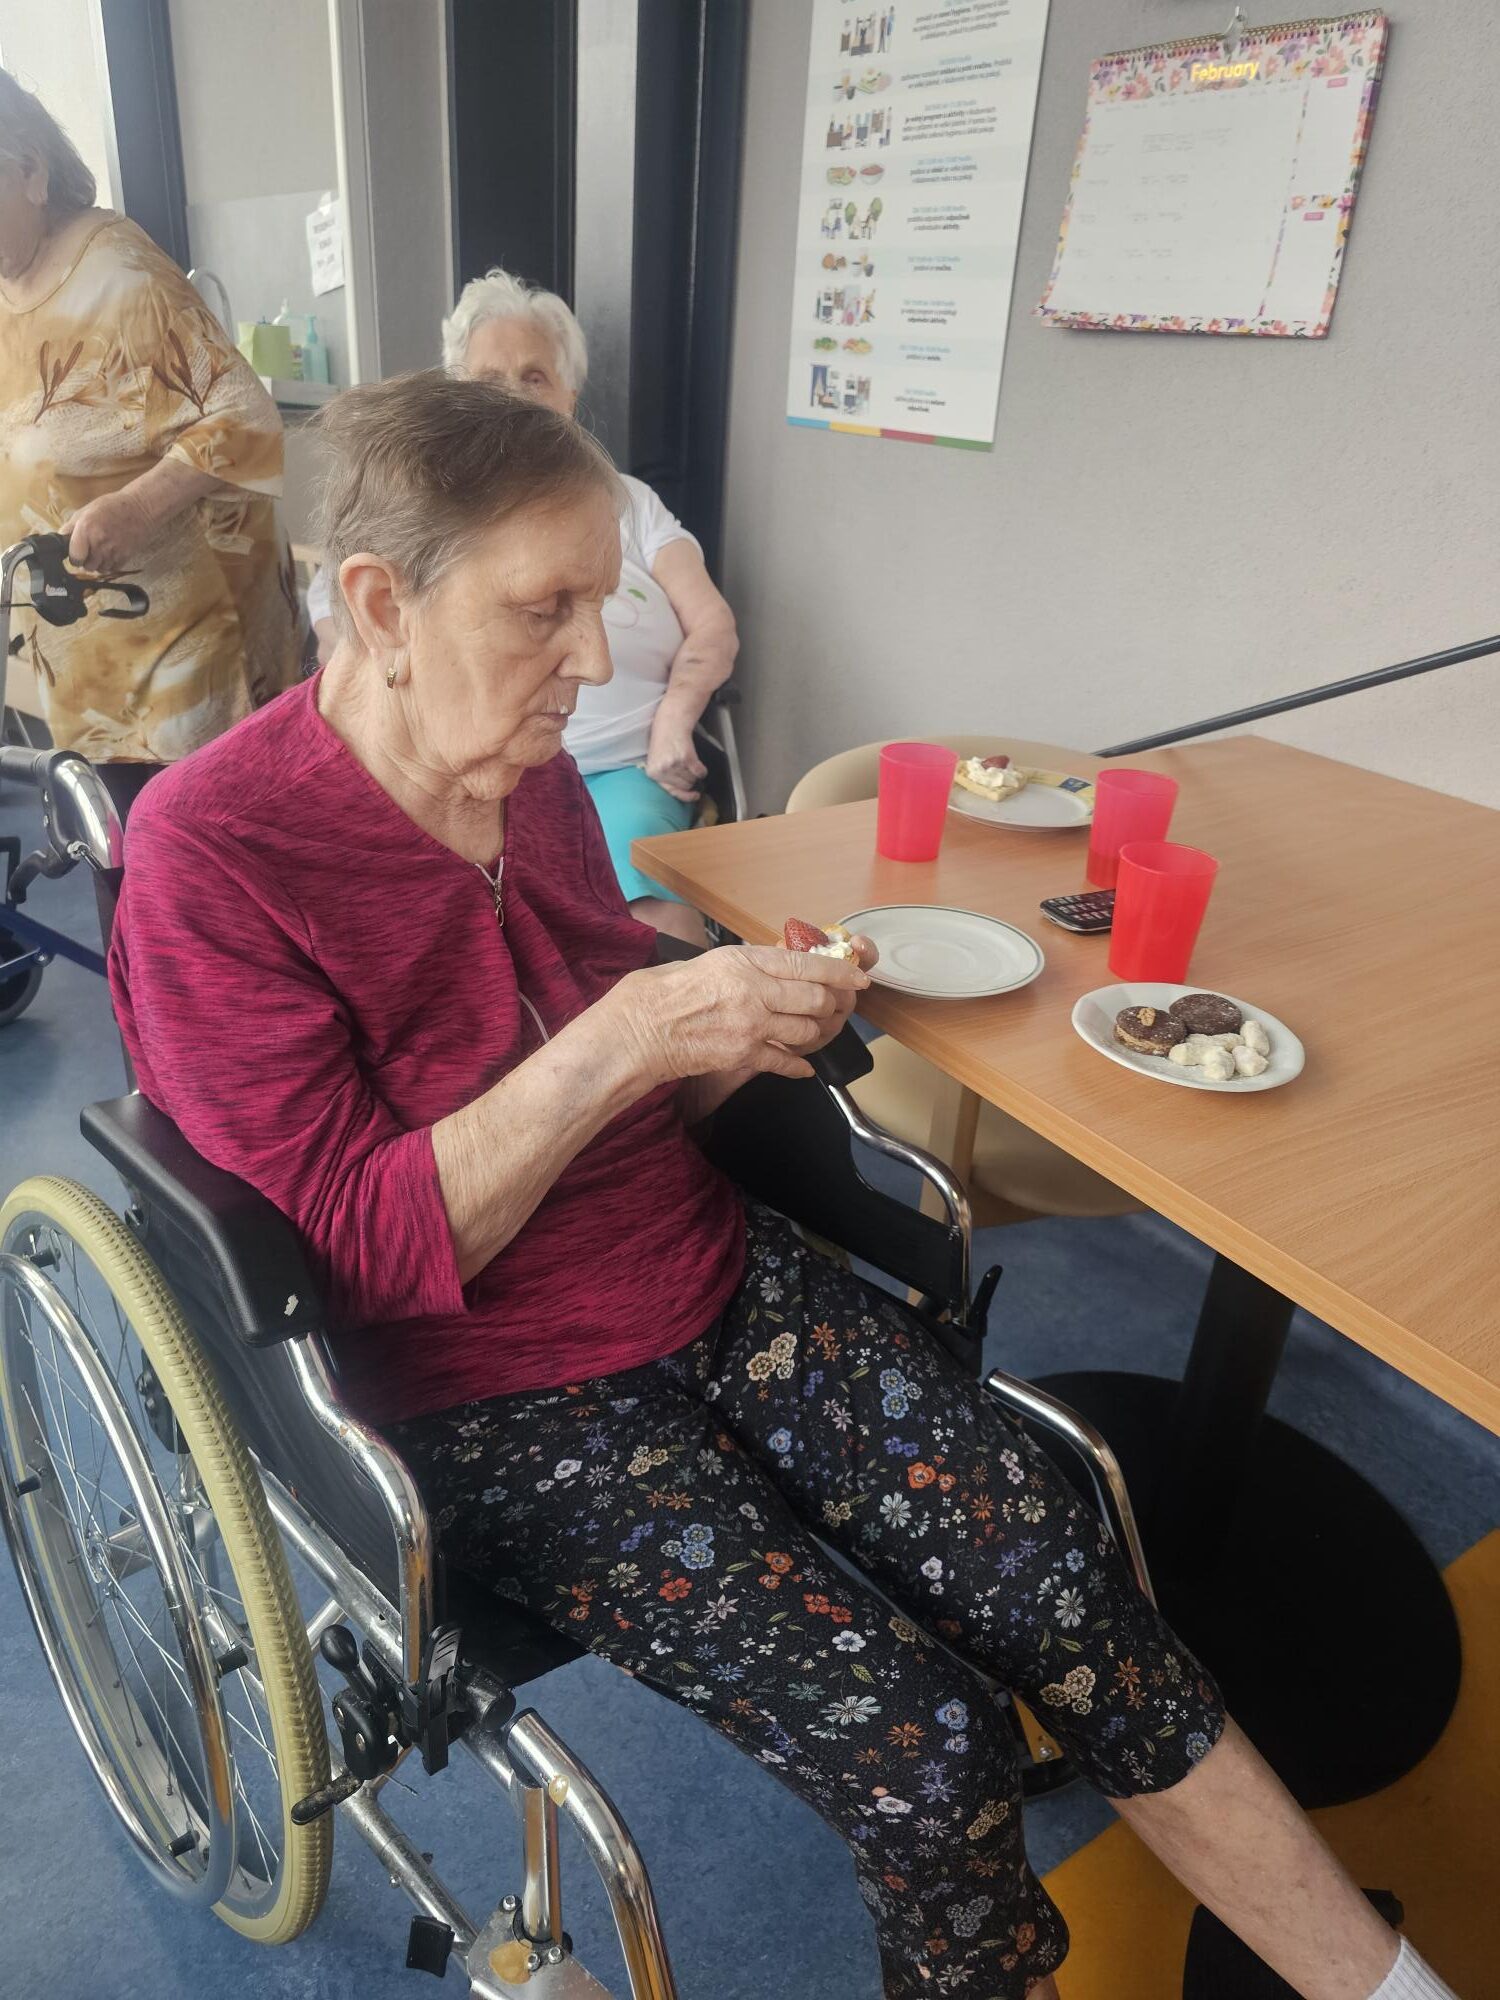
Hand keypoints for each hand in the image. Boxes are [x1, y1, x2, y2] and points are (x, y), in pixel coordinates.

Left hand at [66, 487, 156, 574]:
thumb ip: (72, 526)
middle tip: (90, 550)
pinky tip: (111, 552)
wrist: (140, 509)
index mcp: (85, 529)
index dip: (75, 557)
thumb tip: (61, 538)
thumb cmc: (112, 506)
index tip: (77, 552)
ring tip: (102, 550)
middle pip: (87, 566)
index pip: (74, 558)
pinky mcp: (125, 557)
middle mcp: (98, 543)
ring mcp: (113, 551)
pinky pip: (112, 569)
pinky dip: (110, 564)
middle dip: (87, 560)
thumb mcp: (87, 510)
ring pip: (100, 569)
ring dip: (98, 563)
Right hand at [619, 941, 873, 1083]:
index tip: (857, 978)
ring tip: (812, 1032)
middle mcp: (753, 991)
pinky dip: (798, 1066)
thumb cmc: (659, 993)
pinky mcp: (743, 1055)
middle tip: (836, 1007)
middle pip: (814, 999)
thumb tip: (771, 971)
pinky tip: (803, 1068)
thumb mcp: (706, 962)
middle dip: (832, 1005)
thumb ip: (742, 966)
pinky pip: (785, 1061)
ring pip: (805, 1031)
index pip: (805, 964)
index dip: (838, 973)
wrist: (635, 1031)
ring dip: (814, 1034)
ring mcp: (750, 1026)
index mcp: (743, 961)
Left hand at [644, 700, 708, 803]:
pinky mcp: (687, 758)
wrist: (670, 722)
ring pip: (692, 779)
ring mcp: (674, 764)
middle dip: (689, 779)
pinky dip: (702, 768)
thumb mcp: (657, 761)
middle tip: (687, 767)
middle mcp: (663, 770)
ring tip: (688, 760)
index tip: (694, 795)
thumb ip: (664, 777)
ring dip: (694, 772)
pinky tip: (696, 761)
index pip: (671, 791)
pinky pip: (700, 771)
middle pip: (685, 786)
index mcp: (653, 773)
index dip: (685, 795)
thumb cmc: (663, 741)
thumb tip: (684, 792)